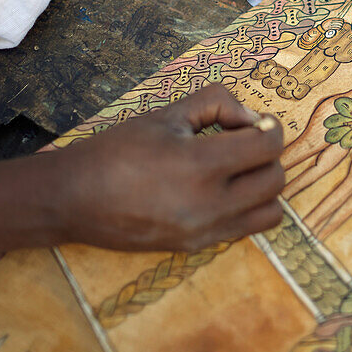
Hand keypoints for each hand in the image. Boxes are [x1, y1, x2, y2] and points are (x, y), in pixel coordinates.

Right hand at [58, 85, 283, 251]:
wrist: (75, 198)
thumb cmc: (119, 150)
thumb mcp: (167, 114)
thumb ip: (216, 104)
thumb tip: (252, 118)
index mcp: (201, 165)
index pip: (267, 146)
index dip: (271, 127)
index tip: (257, 122)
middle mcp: (209, 205)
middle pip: (276, 179)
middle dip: (269, 155)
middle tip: (247, 142)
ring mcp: (205, 232)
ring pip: (271, 212)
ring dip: (264, 187)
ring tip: (239, 170)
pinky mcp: (197, 248)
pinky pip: (246, 230)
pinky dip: (248, 208)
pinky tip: (223, 190)